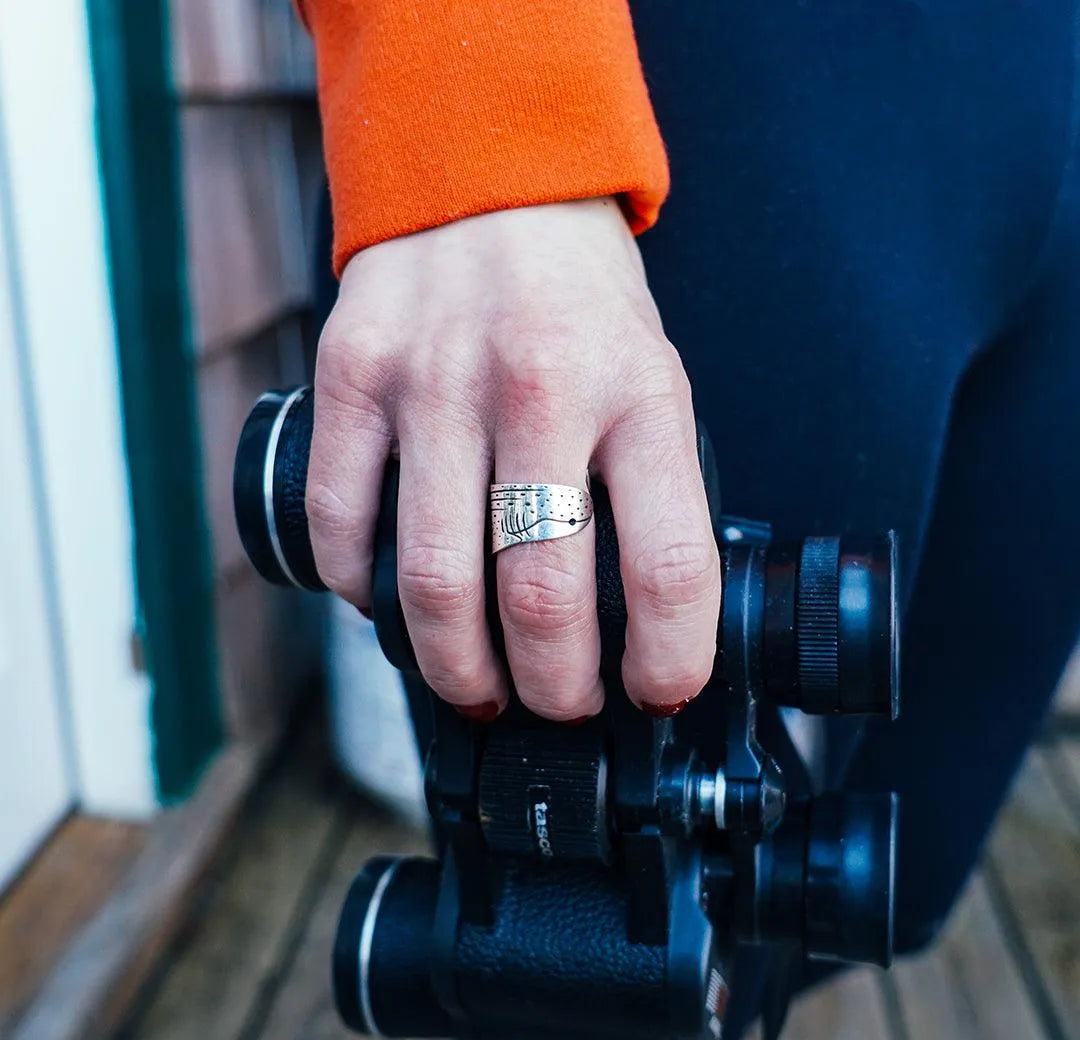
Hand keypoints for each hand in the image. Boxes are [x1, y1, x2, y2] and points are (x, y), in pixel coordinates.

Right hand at [307, 198, 720, 720]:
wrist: (485, 179)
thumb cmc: (578, 302)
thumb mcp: (650, 377)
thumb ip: (643, 486)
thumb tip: (634, 621)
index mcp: (637, 393)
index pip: (666, 565)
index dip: (668, 660)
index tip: (657, 693)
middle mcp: (537, 389)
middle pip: (540, 599)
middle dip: (552, 690)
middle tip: (558, 705)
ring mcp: (434, 384)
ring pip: (434, 585)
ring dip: (457, 670)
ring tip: (476, 690)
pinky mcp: (351, 379)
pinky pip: (343, 527)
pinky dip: (365, 595)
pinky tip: (392, 607)